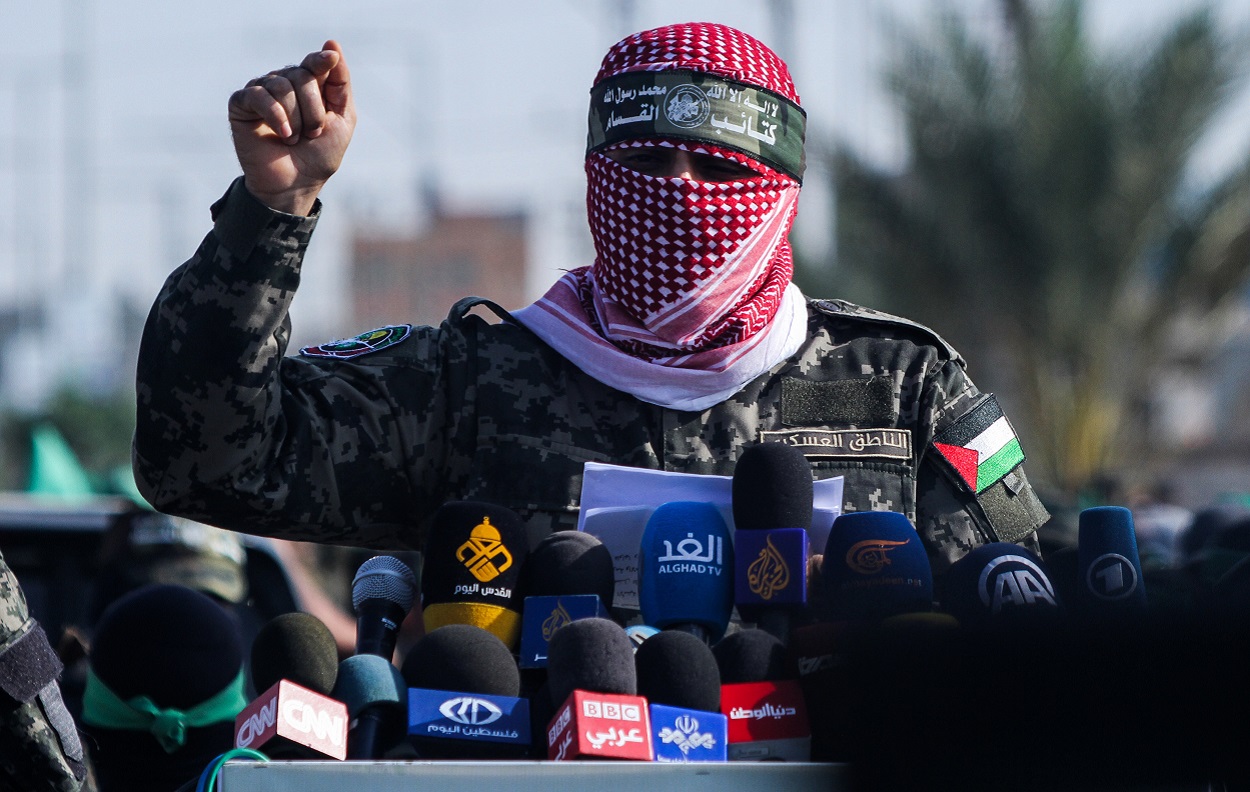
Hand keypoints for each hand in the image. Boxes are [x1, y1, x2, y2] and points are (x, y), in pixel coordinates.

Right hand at [228, 40, 354, 214]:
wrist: (296, 185)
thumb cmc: (319, 155)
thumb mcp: (342, 119)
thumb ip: (340, 84)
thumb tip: (332, 45)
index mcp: (309, 86)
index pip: (315, 63)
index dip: (322, 60)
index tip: (330, 59)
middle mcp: (283, 84)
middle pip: (301, 75)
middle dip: (314, 109)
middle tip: (313, 133)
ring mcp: (262, 92)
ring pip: (281, 85)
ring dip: (296, 118)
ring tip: (295, 139)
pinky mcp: (241, 104)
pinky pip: (257, 95)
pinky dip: (275, 115)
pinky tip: (283, 135)